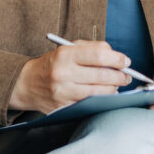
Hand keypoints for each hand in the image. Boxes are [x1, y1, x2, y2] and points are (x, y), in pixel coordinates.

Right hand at [8, 40, 130, 113]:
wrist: (27, 84)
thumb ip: (91, 48)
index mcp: (64, 54)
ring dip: (114, 89)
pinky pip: (90, 103)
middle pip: (102, 75)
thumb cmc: (51, 64)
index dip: (116, 58)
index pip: (98, 55)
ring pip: (99, 92)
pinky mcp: (64, 106)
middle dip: (120, 76)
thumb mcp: (67, 48)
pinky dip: (102, 99)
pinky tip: (106, 94)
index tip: (125, 61)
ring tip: (117, 84)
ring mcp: (63, 92)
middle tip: (127, 75)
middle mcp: (63, 73)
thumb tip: (115, 54)